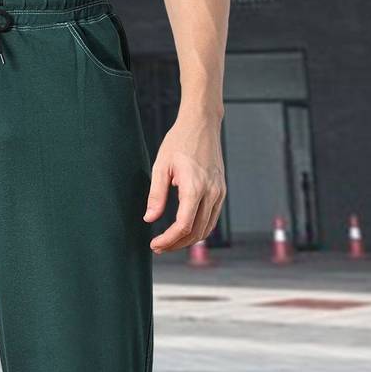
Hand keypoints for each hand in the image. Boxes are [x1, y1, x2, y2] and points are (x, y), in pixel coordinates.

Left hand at [144, 111, 225, 252]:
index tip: (154, 244)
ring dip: (188, 240)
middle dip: (176, 244)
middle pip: (196, 232)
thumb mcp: (161, 166)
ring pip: (206, 229)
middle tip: (158, 247)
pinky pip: (212, 219)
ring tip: (169, 242)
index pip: (183, 226)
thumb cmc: (179, 142)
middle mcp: (211, 192)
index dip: (168, 240)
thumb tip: (149, 219)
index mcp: (195, 187)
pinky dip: (198, 230)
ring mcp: (219, 192)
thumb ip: (156, 195)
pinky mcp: (221, 191)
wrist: (202, 124)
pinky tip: (183, 231)